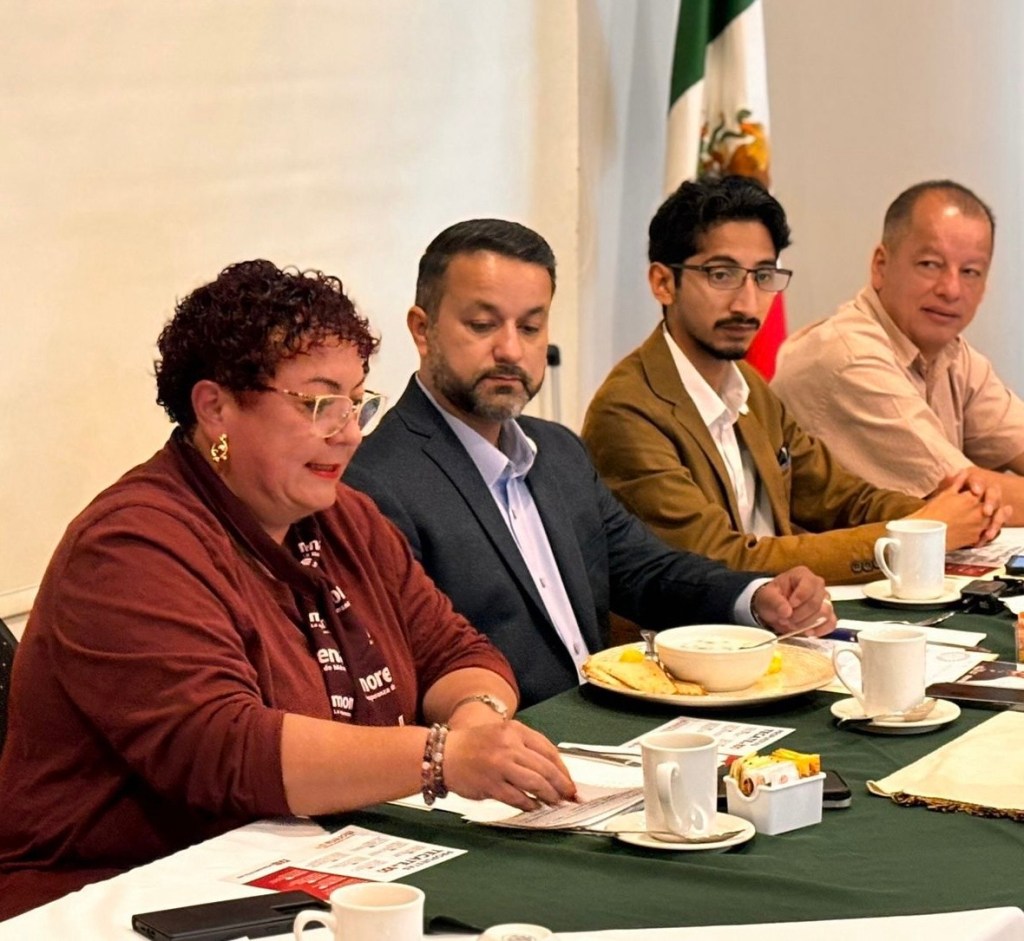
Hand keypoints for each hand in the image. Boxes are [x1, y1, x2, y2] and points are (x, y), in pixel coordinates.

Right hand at [443, 720, 576, 810]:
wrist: (444, 754)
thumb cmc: (474, 745)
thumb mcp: (502, 734)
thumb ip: (525, 747)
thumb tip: (552, 771)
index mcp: (514, 730)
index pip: (549, 750)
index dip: (563, 769)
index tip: (570, 781)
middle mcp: (509, 746)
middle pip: (545, 768)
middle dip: (561, 785)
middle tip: (568, 796)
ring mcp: (500, 765)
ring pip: (535, 783)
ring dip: (549, 796)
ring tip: (554, 802)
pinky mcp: (491, 784)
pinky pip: (517, 797)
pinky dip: (529, 804)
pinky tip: (534, 806)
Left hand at [752, 567, 834, 637]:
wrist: (774, 609)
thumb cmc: (772, 598)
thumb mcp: (767, 596)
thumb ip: (775, 602)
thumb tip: (786, 611)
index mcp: (802, 575)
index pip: (809, 585)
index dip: (799, 599)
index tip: (788, 607)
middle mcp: (817, 585)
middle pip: (816, 602)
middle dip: (800, 615)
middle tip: (786, 619)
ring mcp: (824, 600)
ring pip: (825, 613)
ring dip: (807, 623)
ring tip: (793, 624)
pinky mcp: (827, 615)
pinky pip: (831, 623)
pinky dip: (820, 630)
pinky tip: (807, 632)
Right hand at [914, 471, 1008, 547]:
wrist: (926, 534)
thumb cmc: (932, 513)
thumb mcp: (944, 494)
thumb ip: (958, 483)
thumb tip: (964, 472)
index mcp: (971, 499)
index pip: (985, 491)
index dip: (981, 492)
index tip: (975, 493)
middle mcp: (979, 512)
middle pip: (991, 506)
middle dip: (986, 505)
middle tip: (976, 507)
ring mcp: (979, 526)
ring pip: (991, 520)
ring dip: (986, 518)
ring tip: (972, 519)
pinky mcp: (976, 538)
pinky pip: (984, 533)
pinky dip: (980, 530)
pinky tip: (970, 529)